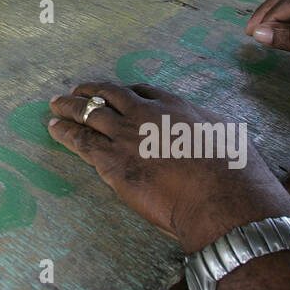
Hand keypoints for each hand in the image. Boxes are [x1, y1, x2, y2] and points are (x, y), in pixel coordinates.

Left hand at [47, 83, 289, 252]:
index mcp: (177, 106)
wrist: (221, 200)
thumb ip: (211, 132)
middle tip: (76, 89)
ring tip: (56, 103)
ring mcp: (127, 135)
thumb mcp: (230, 138)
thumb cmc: (236, 175)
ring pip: (89, 113)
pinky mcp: (113, 161)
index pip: (144, 91)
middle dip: (91, 90)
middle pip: (110, 94)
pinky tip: (54, 127)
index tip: (118, 92)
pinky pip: (81, 141)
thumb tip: (211, 134)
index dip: (126, 91)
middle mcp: (148, 114)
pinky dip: (65, 132)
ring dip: (70, 106)